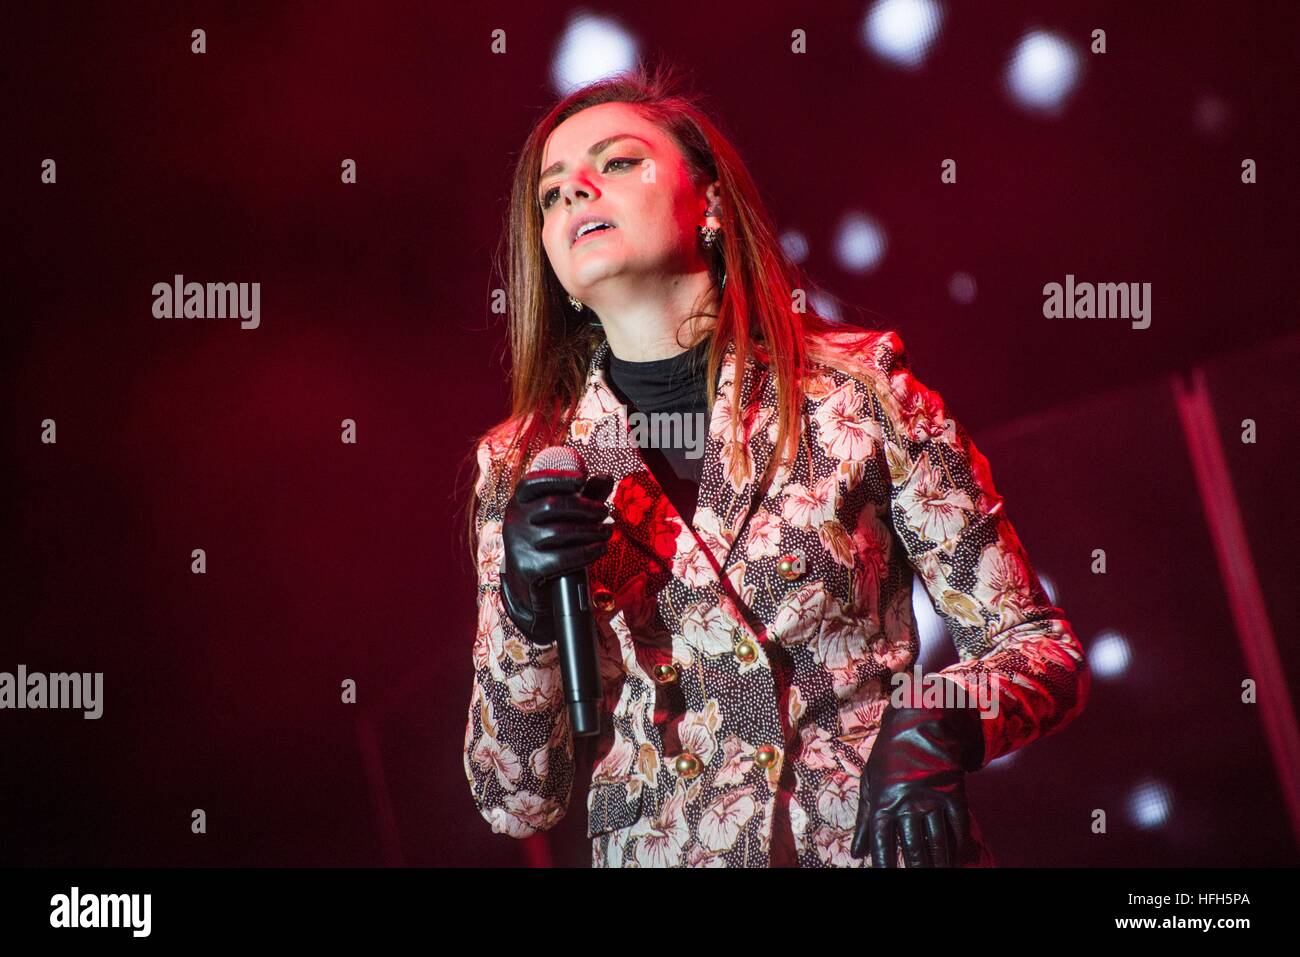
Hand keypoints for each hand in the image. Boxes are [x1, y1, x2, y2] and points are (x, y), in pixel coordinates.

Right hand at [500, 471, 614, 644]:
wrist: (527, 582)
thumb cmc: (549, 540)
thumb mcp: (562, 516)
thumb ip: (584, 496)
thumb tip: (607, 477)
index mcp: (518, 502)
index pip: (532, 482)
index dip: (557, 477)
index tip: (582, 478)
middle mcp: (514, 520)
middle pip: (553, 504)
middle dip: (585, 506)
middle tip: (605, 512)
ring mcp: (518, 544)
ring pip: (561, 532)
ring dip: (592, 531)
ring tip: (607, 531)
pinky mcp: (527, 566)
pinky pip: (563, 557)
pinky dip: (587, 552)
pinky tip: (601, 548)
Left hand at [850, 703, 985, 867]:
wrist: (921, 722)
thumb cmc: (890, 754)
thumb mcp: (869, 782)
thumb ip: (864, 820)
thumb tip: (857, 854)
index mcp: (883, 800)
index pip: (883, 843)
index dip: (885, 864)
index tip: (887, 877)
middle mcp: (907, 802)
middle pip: (913, 847)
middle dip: (915, 867)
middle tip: (917, 877)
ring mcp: (932, 798)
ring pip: (937, 841)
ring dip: (938, 862)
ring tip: (937, 872)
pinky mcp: (953, 792)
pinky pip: (958, 826)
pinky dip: (958, 846)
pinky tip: (956, 858)